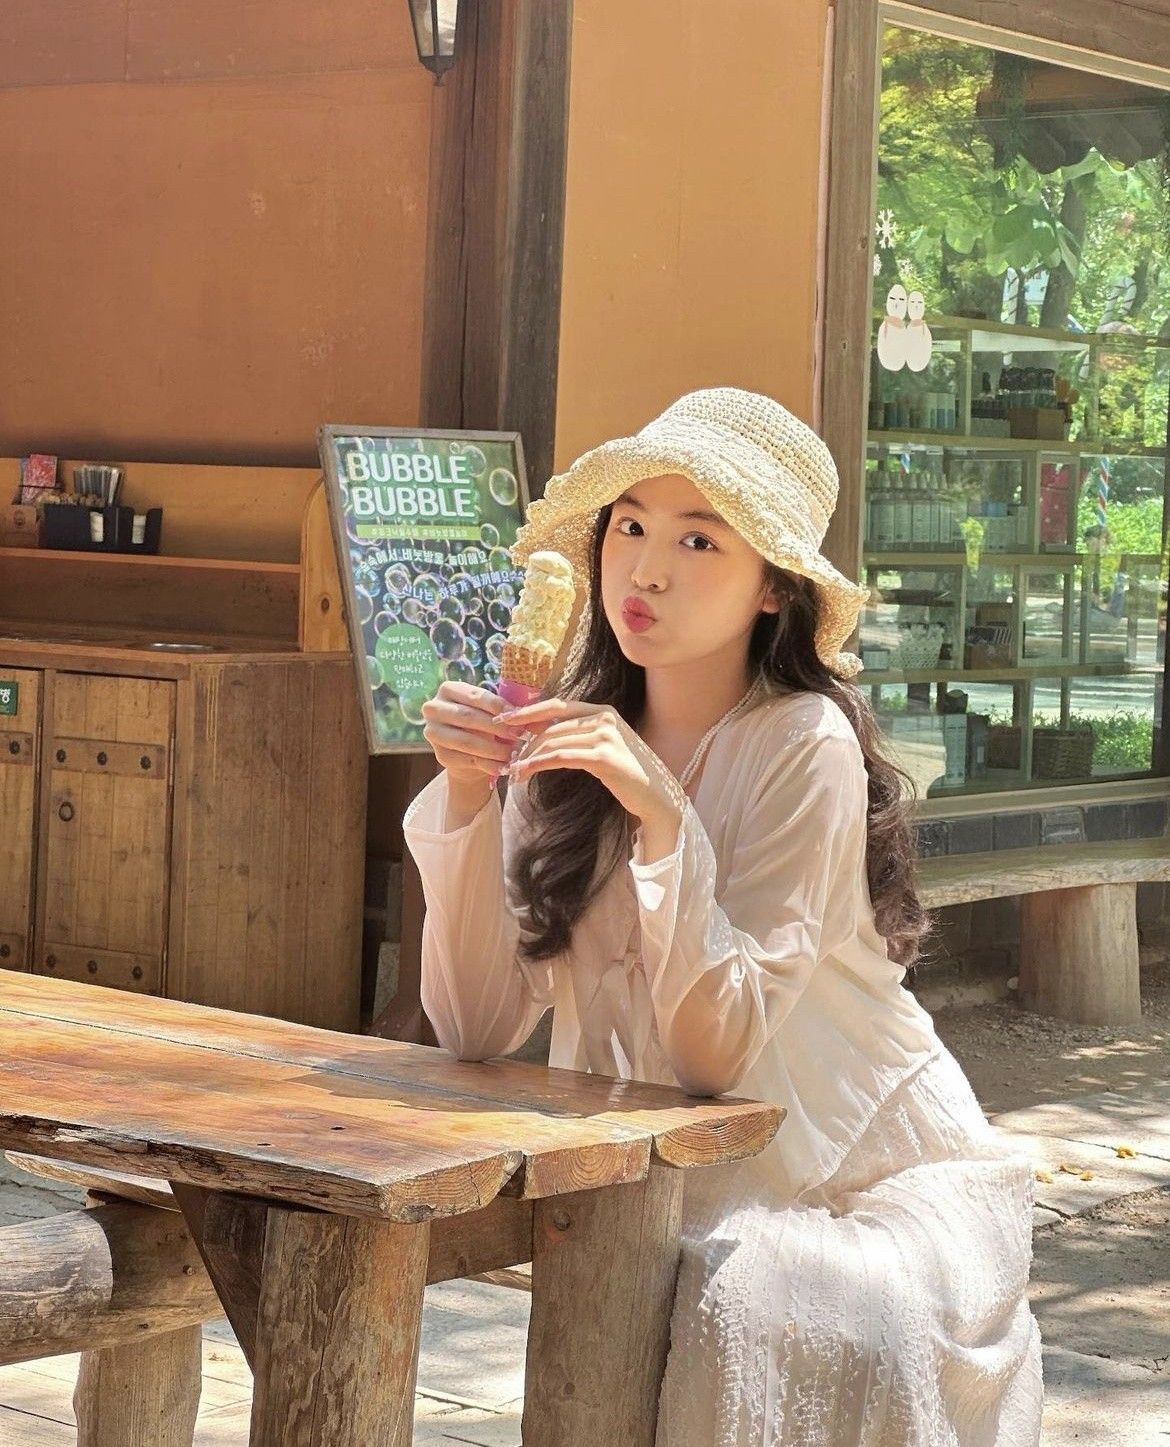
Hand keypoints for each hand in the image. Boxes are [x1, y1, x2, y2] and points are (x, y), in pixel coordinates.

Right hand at [420, 682, 519, 789]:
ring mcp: (433, 733)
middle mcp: (434, 708)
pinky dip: (488, 764)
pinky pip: (466, 760)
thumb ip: (505, 709)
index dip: (497, 705)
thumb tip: (528, 712)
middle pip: (468, 717)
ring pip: (465, 741)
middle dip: (496, 727)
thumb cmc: (484, 723)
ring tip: (513, 753)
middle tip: (518, 735)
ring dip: (493, 749)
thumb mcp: (491, 711)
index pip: (475, 695)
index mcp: (448, 689)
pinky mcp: (440, 755)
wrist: (470, 752)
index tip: (518, 715)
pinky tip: (504, 767)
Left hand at [498, 697, 685, 827]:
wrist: (657, 795)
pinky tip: (526, 772)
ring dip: (528, 757)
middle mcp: (604, 718)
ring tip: (513, 772)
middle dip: (524, 742)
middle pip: (551, 725)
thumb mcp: (601, 747)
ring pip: (553, 741)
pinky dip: (539, 763)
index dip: (527, 711)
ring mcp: (606, 736)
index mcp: (603, 711)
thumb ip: (577, 736)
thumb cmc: (626, 773)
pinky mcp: (604, 758)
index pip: (557, 705)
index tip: (503, 720)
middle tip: (506, 758)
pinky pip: (561, 757)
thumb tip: (538, 733)